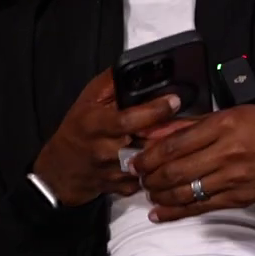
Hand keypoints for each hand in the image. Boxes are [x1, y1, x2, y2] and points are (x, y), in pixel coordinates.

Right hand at [32, 70, 182, 206]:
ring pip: (152, 163)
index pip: (127, 119)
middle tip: (194, 121)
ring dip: (171, 152)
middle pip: (145, 143)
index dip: (153, 111)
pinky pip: (149, 178)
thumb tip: (136, 68)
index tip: (174, 101)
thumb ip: (111, 83)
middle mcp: (104, 149)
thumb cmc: (76, 130)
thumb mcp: (87, 100)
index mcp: (94, 124)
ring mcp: (114, 172)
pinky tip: (174, 158)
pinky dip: (163, 168)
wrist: (60, 171)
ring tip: (190, 138)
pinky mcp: (123, 187)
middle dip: (172, 133)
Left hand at [131, 104, 254, 221]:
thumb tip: (160, 129)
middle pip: (176, 169)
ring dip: (159, 193)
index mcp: (225, 126)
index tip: (136, 157)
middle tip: (135, 175)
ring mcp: (232, 179)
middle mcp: (226, 153)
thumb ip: (195, 123)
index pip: (176, 143)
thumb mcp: (235, 112)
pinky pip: (200, 208)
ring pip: (185, 191)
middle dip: (149, 175)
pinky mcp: (237, 198)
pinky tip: (159, 213)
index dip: (150, 154)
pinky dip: (176, 212)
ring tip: (146, 191)